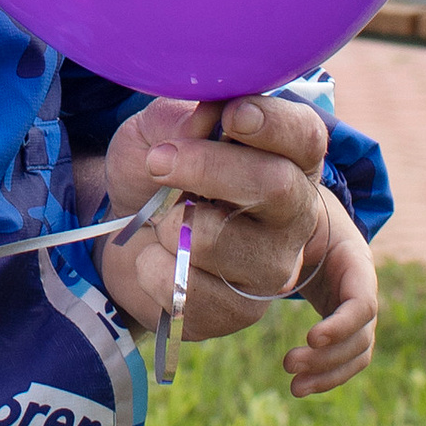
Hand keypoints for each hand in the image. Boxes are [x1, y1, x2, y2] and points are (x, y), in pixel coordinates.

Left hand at [88, 94, 376, 396]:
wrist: (119, 235)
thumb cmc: (153, 173)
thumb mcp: (154, 131)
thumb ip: (179, 118)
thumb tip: (204, 119)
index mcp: (287, 159)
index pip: (305, 137)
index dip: (273, 123)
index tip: (231, 115)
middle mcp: (294, 215)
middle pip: (275, 186)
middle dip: (207, 168)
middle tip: (158, 161)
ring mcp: (272, 267)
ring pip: (218, 240)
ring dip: (168, 224)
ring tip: (162, 222)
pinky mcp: (241, 310)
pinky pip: (187, 287)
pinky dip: (152, 268)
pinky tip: (158, 259)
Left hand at [280, 198, 377, 397]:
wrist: (318, 226)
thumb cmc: (304, 223)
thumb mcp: (297, 224)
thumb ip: (291, 248)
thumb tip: (277, 283)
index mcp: (357, 262)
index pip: (363, 302)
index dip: (341, 325)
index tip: (311, 338)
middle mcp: (365, 291)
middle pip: (361, 335)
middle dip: (327, 356)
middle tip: (288, 363)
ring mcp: (359, 313)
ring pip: (358, 353)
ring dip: (328, 374)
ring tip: (295, 386)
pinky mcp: (347, 328)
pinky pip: (347, 360)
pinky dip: (328, 377)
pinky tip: (301, 387)